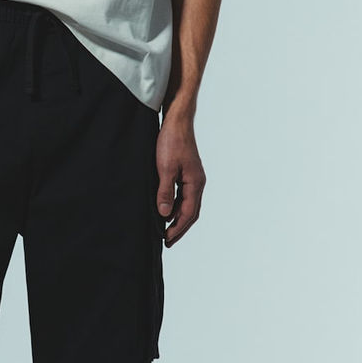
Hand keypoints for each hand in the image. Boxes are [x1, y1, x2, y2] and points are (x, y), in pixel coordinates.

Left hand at [155, 112, 205, 245]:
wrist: (176, 121)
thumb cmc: (172, 141)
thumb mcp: (165, 168)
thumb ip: (165, 192)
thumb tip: (164, 214)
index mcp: (195, 183)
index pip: (188, 213)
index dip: (177, 228)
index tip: (166, 239)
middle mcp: (197, 182)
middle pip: (190, 212)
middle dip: (179, 227)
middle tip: (167, 241)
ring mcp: (192, 177)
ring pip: (187, 204)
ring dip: (177, 217)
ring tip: (165, 228)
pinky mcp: (186, 172)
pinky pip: (182, 194)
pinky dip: (175, 205)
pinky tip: (165, 208)